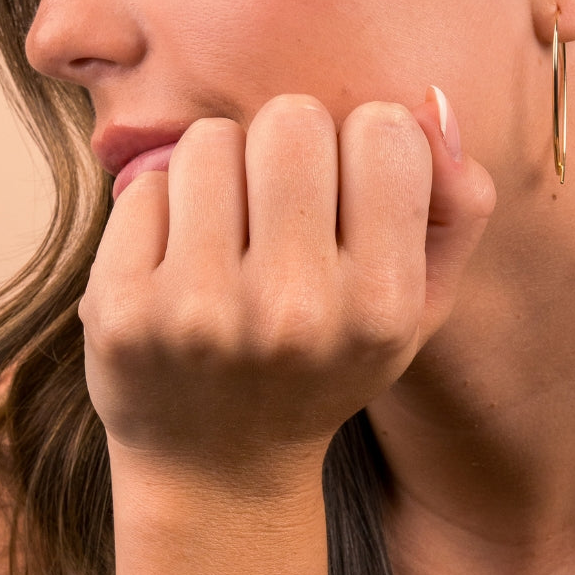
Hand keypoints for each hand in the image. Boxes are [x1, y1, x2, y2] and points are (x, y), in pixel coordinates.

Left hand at [79, 89, 494, 490]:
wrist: (217, 470)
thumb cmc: (324, 367)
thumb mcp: (415, 310)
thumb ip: (452, 209)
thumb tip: (429, 104)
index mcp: (381, 305)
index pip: (384, 130)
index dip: (364, 146)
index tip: (348, 194)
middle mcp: (294, 310)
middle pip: (292, 120)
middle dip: (286, 146)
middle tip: (279, 207)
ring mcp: (200, 312)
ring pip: (209, 141)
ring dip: (221, 173)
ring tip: (227, 237)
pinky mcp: (121, 310)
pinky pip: (145, 187)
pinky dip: (163, 211)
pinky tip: (176, 267)